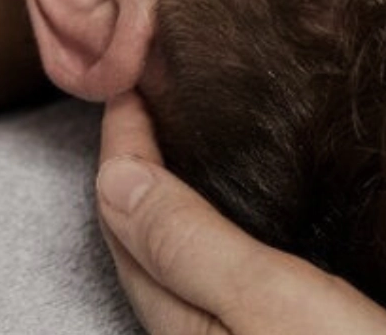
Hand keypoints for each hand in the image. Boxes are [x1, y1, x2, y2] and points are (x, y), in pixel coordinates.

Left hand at [97, 92, 385, 334]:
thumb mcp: (270, 300)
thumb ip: (190, 246)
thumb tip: (113, 179)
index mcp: (182, 328)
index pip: (124, 215)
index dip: (121, 142)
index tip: (126, 77)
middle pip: (139, 236)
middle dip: (133, 160)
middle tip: (144, 93)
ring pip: (176, 252)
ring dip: (168, 187)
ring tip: (178, 133)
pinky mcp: (272, 332)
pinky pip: (213, 267)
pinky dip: (207, 218)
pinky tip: (236, 205)